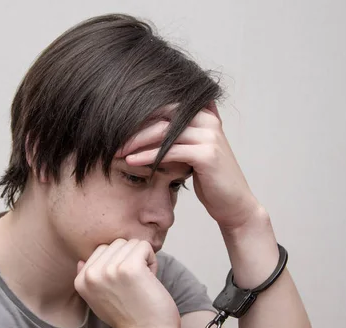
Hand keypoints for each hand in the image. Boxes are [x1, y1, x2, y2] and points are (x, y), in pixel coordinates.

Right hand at [74, 239, 180, 327]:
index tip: (123, 285)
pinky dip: (152, 260)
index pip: (102, 250)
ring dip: (142, 260)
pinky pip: (144, 246)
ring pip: (131, 243)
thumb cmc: (128, 318)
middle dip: (130, 259)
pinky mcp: (130, 267)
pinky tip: (150, 280)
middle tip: (135, 284)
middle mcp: (91, 274)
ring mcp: (110, 270)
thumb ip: (90, 279)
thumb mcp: (98, 299)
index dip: (118, 263)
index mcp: (81, 280)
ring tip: (141, 283)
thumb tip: (82, 261)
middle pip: (117, 243)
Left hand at [119, 102, 260, 229]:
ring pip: (164, 132)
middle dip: (135, 125)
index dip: (141, 113)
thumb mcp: (195, 151)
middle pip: (163, 114)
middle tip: (111, 136)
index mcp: (205, 115)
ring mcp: (209, 136)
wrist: (234, 204)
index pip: (167, 105)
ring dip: (136, 141)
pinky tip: (131, 161)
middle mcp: (208, 120)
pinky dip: (147, 156)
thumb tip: (152, 125)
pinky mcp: (206, 154)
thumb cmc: (211, 180)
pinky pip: (169, 151)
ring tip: (117, 150)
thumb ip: (181, 136)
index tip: (118, 124)